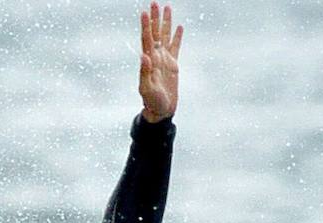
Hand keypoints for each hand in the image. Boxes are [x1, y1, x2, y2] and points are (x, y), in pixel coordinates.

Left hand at [138, 2, 182, 122]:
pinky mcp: (173, 65)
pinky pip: (176, 47)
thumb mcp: (147, 89)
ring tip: (167, 7)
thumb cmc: (152, 102)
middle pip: (155, 33)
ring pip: (165, 36)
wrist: (160, 111)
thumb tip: (144, 55)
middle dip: (155, 18)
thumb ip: (145, 72)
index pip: (147, 39)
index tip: (145, 12)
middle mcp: (155, 57)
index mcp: (149, 61)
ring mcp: (164, 60)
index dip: (146, 25)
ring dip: (166, 22)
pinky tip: (178, 27)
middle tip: (154, 2)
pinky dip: (177, 37)